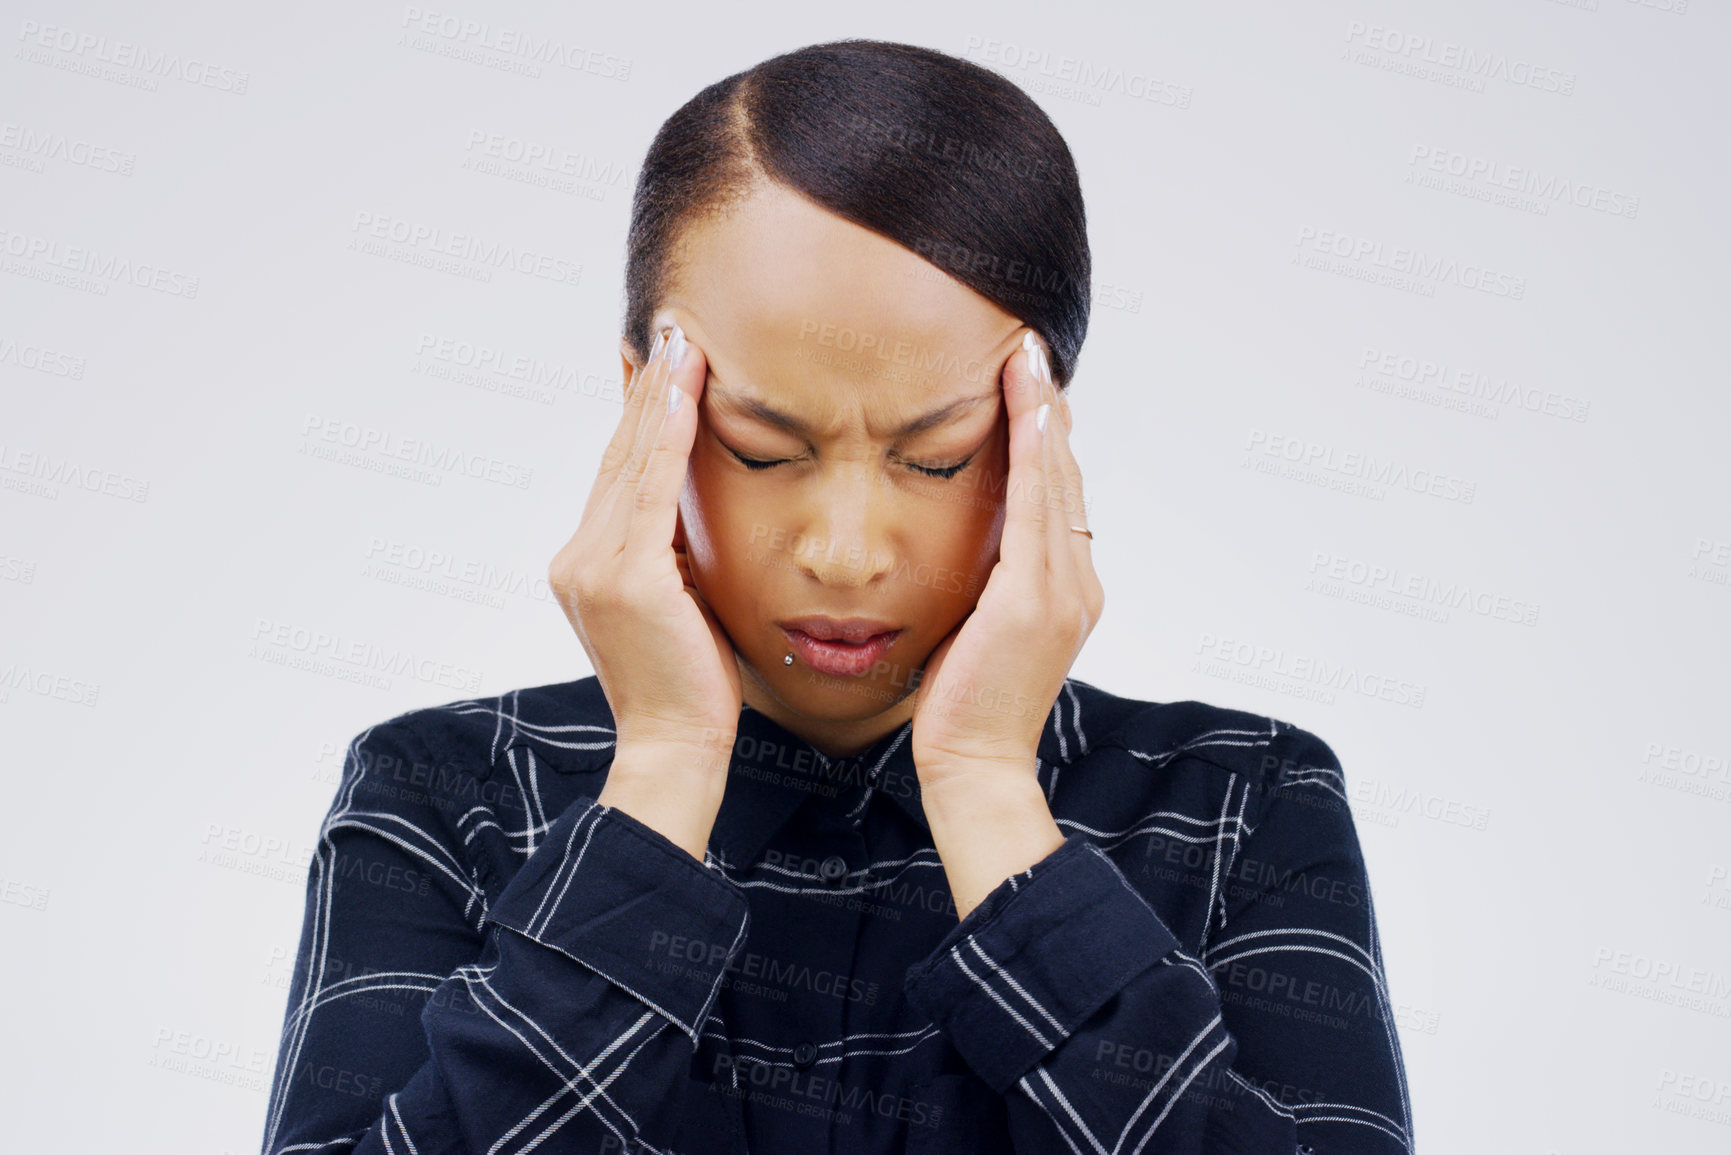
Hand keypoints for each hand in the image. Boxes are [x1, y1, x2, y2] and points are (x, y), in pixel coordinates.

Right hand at [547, 323, 737, 853]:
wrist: (676, 746)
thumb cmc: (690, 683)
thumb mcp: (677, 602)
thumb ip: (671, 553)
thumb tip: (692, 508)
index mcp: (585, 563)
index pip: (618, 472)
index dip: (638, 413)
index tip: (657, 360)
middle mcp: (577, 557)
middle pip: (619, 455)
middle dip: (646, 389)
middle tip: (669, 328)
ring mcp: (593, 566)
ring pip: (631, 462)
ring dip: (658, 397)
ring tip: (681, 343)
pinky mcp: (624, 577)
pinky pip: (650, 491)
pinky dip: (666, 438)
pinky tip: (685, 395)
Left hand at [909, 330, 1103, 793]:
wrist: (973, 765)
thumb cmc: (960, 705)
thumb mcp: (975, 629)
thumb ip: (984, 581)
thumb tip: (963, 542)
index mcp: (1066, 591)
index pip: (1057, 494)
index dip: (1046, 435)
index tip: (1027, 384)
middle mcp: (1077, 583)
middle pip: (1065, 475)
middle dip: (1048, 409)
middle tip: (1029, 348)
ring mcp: (1064, 591)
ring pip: (1058, 479)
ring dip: (1044, 412)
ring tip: (1027, 357)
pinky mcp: (1035, 599)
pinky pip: (1039, 505)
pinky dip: (1035, 450)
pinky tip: (1025, 405)